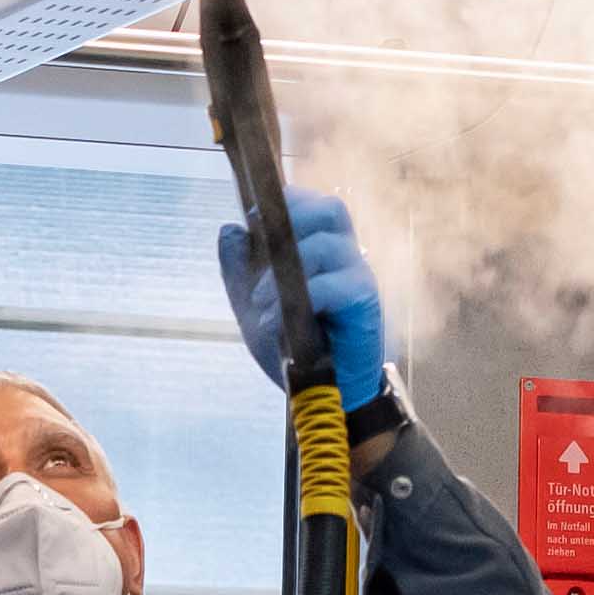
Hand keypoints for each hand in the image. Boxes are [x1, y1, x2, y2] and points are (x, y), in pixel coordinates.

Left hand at [215, 190, 390, 412]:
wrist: (320, 392)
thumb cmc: (294, 346)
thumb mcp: (253, 304)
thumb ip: (239, 268)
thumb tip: (229, 229)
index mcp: (324, 249)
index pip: (314, 205)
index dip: (288, 202)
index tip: (255, 219)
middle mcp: (345, 256)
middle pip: (331, 210)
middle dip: (293, 221)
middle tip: (262, 250)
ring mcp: (358, 276)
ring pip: (328, 244)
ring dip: (286, 267)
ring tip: (260, 301)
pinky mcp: (364, 303)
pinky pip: (333, 285)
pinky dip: (299, 298)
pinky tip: (274, 321)